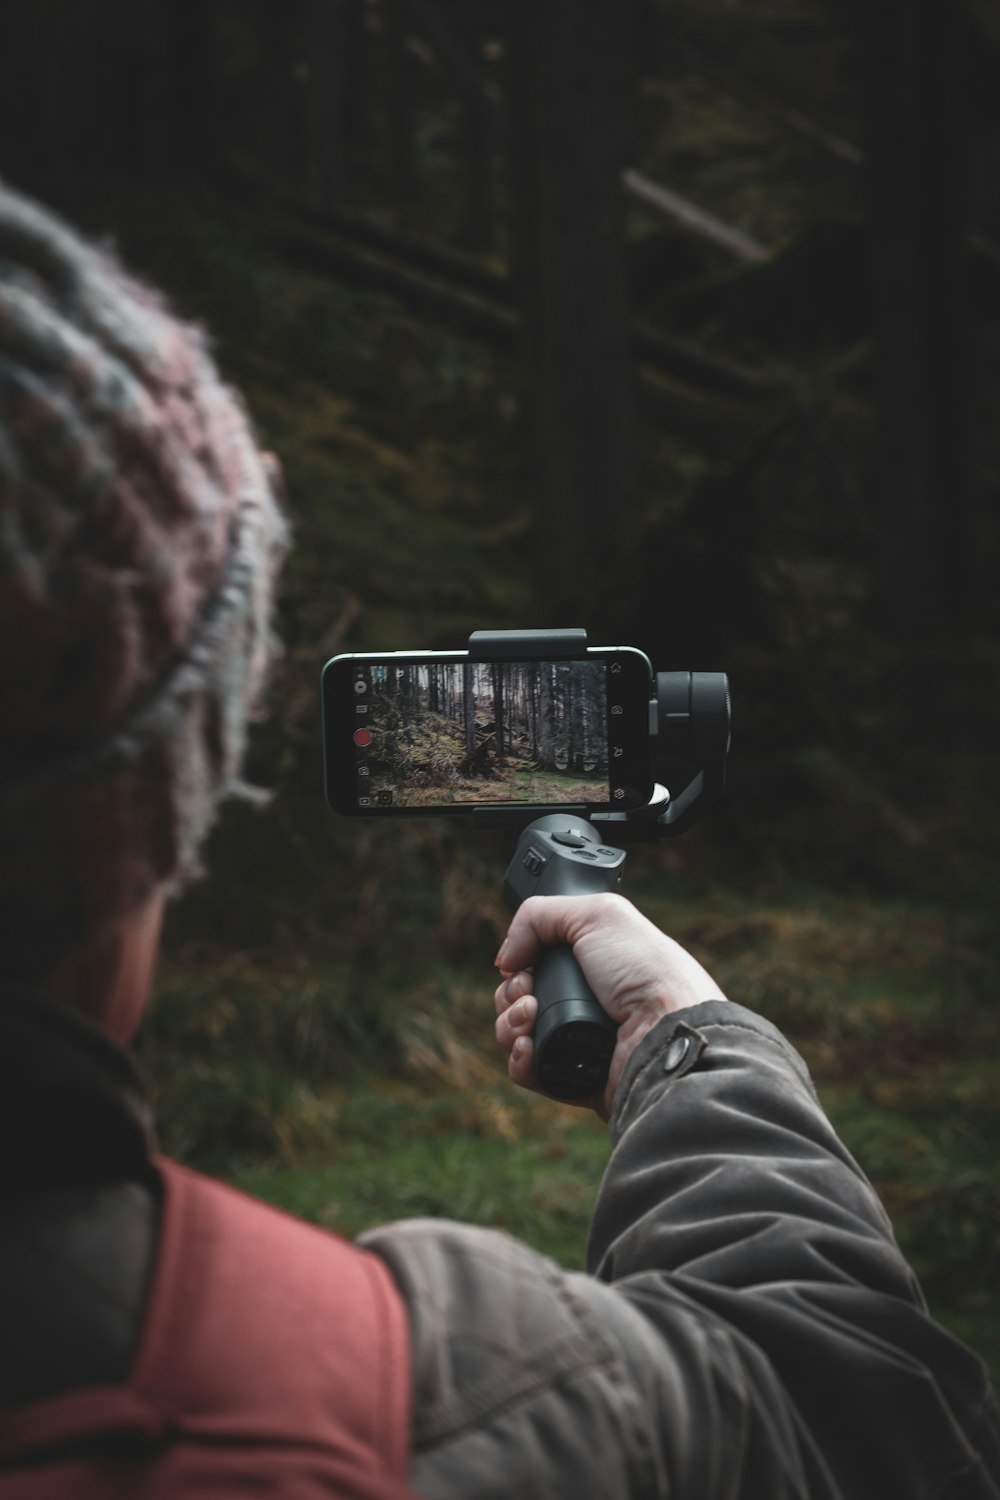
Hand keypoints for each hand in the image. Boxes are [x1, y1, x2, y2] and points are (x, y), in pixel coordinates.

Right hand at [494, 893, 726, 1120]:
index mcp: (591, 964)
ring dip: (510, 1023)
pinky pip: (528, 1072)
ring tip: (531, 1016)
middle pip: (518, 998)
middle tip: (530, 992)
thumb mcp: (597, 915)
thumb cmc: (644, 970)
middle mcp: (585, 1002)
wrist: (666, 1030)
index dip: (519, 962)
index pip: (535, 964)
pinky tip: (528, 1047)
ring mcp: (577, 1042)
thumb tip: (506, 958)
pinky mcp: (574, 1079)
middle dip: (511, 993)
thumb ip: (539, 916)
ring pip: (515, 1034)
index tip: (521, 963)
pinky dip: (521, 1059)